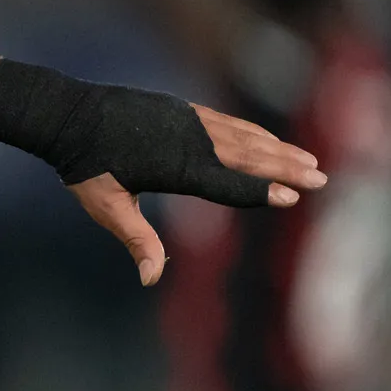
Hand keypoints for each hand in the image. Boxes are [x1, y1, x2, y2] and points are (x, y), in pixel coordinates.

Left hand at [72, 102, 321, 285]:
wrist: (68, 114)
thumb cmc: (86, 167)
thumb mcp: (107, 208)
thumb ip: (137, 240)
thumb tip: (150, 280)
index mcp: (177, 167)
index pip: (228, 183)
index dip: (261, 191)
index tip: (293, 196)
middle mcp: (191, 141)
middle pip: (249, 157)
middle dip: (287, 168)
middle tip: (321, 179)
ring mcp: (190, 121)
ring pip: (245, 137)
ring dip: (279, 150)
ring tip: (309, 161)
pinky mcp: (184, 110)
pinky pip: (228, 124)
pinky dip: (254, 133)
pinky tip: (268, 140)